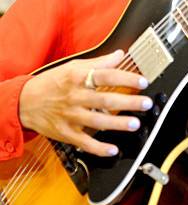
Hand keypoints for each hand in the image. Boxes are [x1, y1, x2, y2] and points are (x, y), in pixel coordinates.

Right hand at [19, 49, 152, 156]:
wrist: (24, 102)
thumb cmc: (51, 83)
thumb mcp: (73, 67)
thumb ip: (99, 62)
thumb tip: (120, 54)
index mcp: (77, 78)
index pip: (105, 76)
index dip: (125, 78)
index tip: (142, 81)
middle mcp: (75, 97)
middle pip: (105, 99)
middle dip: (128, 102)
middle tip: (146, 103)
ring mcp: (70, 116)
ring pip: (97, 121)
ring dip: (118, 123)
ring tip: (135, 123)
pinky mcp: (66, 133)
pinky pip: (85, 142)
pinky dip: (99, 148)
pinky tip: (113, 149)